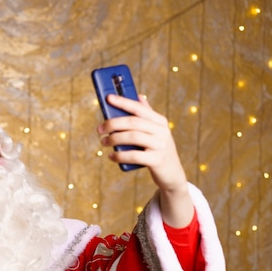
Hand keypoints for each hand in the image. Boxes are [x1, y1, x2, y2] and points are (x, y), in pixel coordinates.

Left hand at [97, 94, 192, 226]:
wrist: (172, 174)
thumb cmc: (157, 150)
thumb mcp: (155, 132)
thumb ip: (147, 115)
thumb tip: (139, 96)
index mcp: (160, 121)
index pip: (139, 108)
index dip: (123, 102)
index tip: (108, 98)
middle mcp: (162, 131)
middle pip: (133, 122)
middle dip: (113, 123)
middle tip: (100, 129)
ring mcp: (161, 145)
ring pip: (133, 137)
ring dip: (114, 139)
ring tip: (104, 142)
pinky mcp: (157, 160)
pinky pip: (134, 155)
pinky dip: (120, 155)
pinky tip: (111, 156)